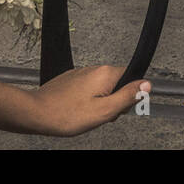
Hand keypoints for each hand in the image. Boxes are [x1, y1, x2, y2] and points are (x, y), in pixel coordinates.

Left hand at [27, 65, 148, 135]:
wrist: (37, 113)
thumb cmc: (67, 115)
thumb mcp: (105, 111)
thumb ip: (128, 97)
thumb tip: (147, 85)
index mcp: (106, 74)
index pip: (132, 77)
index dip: (129, 96)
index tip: (119, 109)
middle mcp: (95, 68)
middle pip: (117, 83)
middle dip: (113, 101)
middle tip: (100, 115)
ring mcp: (82, 73)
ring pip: (102, 87)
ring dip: (100, 101)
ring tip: (86, 114)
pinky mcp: (71, 79)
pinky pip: (88, 88)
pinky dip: (87, 99)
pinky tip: (78, 110)